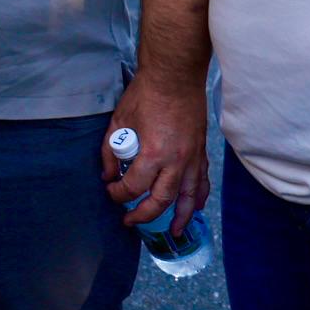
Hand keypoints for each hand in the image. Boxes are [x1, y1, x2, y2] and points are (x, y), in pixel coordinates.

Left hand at [104, 73, 208, 230]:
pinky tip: (195, 207)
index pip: (133, 186)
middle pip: (161, 201)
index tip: (111, 191)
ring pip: (188, 197)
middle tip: (130, 220)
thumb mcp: (119, 122)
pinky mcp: (201, 152)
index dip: (118, 194)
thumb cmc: (145, 95)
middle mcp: (176, 161)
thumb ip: (109, 152)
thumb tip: (107, 175)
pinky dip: (199, 197)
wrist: (174, 77)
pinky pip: (202, 181)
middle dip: (143, 215)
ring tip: (174, 232)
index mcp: (153, 153)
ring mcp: (192, 158)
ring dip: (180, 217)